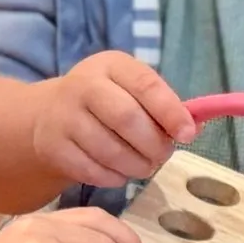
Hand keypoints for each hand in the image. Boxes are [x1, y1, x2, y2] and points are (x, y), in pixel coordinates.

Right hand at [32, 52, 195, 188]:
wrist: (47, 114)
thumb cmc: (106, 101)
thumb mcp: (131, 90)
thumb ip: (163, 105)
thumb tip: (196, 127)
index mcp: (111, 65)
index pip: (146, 85)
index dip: (171, 112)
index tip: (188, 134)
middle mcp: (83, 85)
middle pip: (127, 118)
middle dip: (154, 144)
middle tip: (164, 155)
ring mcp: (64, 117)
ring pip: (109, 150)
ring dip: (137, 165)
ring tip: (146, 166)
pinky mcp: (53, 147)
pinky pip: (92, 170)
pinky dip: (114, 177)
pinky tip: (121, 173)